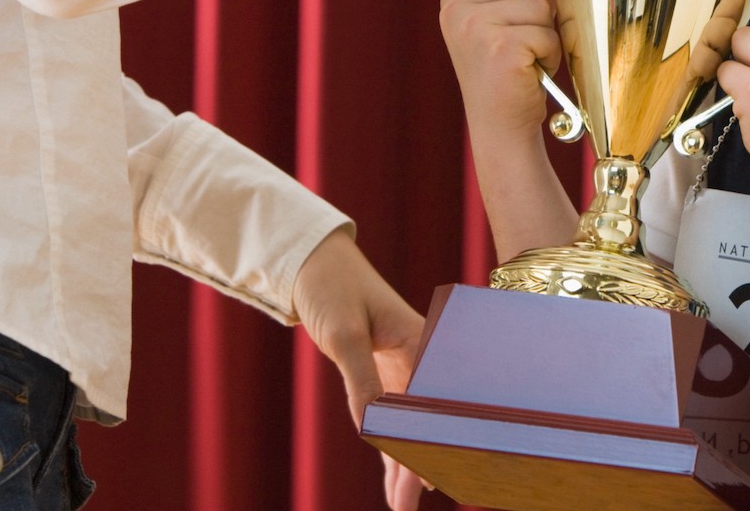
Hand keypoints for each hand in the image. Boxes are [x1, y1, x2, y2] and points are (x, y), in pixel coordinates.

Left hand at [292, 225, 428, 509]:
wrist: (315, 264)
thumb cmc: (332, 288)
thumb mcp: (343, 333)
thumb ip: (362, 380)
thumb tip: (372, 426)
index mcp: (423, 343)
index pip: (434, 400)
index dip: (434, 438)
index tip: (433, 472)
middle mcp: (420, 358)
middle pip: (428, 418)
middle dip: (425, 460)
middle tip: (422, 499)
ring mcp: (404, 367)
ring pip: (411, 423)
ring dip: (408, 461)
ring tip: (405, 504)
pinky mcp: (384, 373)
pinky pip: (393, 417)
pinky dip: (392, 445)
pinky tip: (395, 476)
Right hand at [439, 0, 559, 141]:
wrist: (501, 125)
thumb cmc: (508, 74)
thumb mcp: (511, 21)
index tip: (506, 9)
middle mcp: (456, 8)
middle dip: (534, 11)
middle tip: (518, 45)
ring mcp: (474, 26)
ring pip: (539, 5)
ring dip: (544, 35)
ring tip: (524, 60)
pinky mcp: (500, 46)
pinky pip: (546, 32)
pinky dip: (549, 54)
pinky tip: (529, 72)